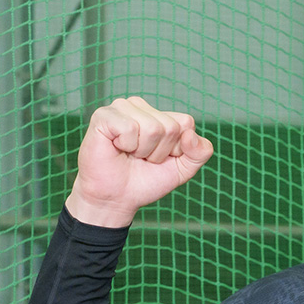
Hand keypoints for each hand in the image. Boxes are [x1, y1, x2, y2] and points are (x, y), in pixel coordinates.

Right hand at [66, 96, 213, 226]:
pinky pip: (130, 127)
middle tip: (141, 158)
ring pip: (152, 128)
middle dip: (159, 152)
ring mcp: (122, 107)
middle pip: (170, 127)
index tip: (161, 158)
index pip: (186, 123)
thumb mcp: (183, 169)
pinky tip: (116, 147)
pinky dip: (126, 145)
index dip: (177, 148)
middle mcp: (141, 106)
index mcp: (160, 114)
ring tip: (129, 154)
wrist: (117, 198)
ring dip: (143, 150)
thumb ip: (200, 152)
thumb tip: (190, 134)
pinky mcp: (104, 115)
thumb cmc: (147, 181)